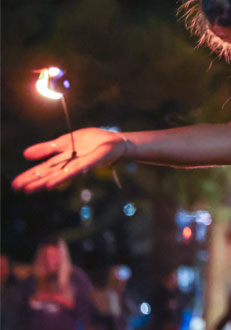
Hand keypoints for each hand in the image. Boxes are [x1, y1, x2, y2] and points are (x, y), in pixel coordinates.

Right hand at [12, 128, 127, 192]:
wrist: (115, 141)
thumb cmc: (92, 142)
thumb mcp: (65, 141)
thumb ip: (47, 148)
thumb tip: (25, 155)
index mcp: (63, 159)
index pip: (43, 168)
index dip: (30, 176)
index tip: (16, 185)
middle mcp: (70, 164)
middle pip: (50, 173)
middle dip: (34, 181)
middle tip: (18, 188)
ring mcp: (82, 163)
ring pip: (61, 173)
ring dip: (46, 181)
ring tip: (32, 188)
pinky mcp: (93, 160)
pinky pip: (79, 168)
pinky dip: (66, 174)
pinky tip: (55, 182)